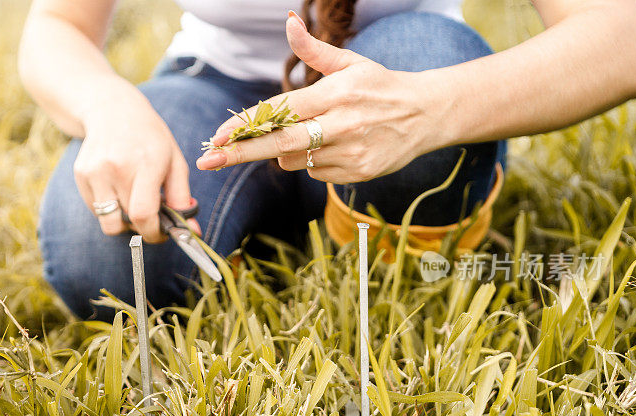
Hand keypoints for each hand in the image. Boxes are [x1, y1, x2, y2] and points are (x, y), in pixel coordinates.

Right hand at [73, 86, 198, 242]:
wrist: (112, 110)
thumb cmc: (150, 139)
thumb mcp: (174, 162)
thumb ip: (182, 198)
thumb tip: (192, 233)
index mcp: (146, 162)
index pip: (143, 213)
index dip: (153, 233)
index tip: (161, 234)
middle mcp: (116, 167)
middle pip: (128, 221)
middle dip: (143, 227)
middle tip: (151, 215)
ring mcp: (95, 171)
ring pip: (108, 222)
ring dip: (124, 222)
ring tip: (133, 201)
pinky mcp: (81, 175)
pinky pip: (96, 210)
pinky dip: (109, 209)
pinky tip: (117, 187)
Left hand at [196, 12, 442, 183]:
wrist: (426, 115)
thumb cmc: (381, 86)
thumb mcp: (351, 62)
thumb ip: (314, 50)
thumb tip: (288, 22)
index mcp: (336, 93)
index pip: (281, 111)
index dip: (247, 124)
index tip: (217, 135)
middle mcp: (342, 125)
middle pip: (280, 145)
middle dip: (241, 152)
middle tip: (208, 160)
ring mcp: (350, 152)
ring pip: (295, 160)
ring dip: (286, 152)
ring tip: (312, 133)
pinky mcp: (358, 173)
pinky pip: (316, 173)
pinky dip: (312, 162)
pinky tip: (334, 147)